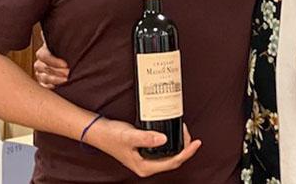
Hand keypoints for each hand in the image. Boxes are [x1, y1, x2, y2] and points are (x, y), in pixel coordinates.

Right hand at [34, 41, 68, 88]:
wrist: (69, 58)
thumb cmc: (69, 50)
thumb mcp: (67, 45)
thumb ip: (67, 45)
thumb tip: (74, 41)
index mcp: (44, 50)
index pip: (44, 56)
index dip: (54, 61)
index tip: (66, 65)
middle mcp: (40, 62)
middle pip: (43, 68)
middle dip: (57, 71)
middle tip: (68, 73)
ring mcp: (40, 73)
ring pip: (43, 77)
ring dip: (55, 80)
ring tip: (66, 80)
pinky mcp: (43, 82)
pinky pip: (43, 86)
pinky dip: (51, 87)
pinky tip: (60, 86)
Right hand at [87, 118, 201, 177]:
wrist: (99, 132)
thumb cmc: (112, 136)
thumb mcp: (130, 136)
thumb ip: (147, 138)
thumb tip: (164, 139)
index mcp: (145, 167)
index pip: (172, 162)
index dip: (187, 152)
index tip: (196, 142)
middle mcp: (147, 165)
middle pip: (173, 159)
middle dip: (184, 146)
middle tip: (187, 130)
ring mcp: (146, 158)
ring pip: (169, 154)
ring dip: (178, 143)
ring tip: (183, 129)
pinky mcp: (145, 150)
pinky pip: (163, 148)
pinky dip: (170, 140)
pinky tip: (172, 131)